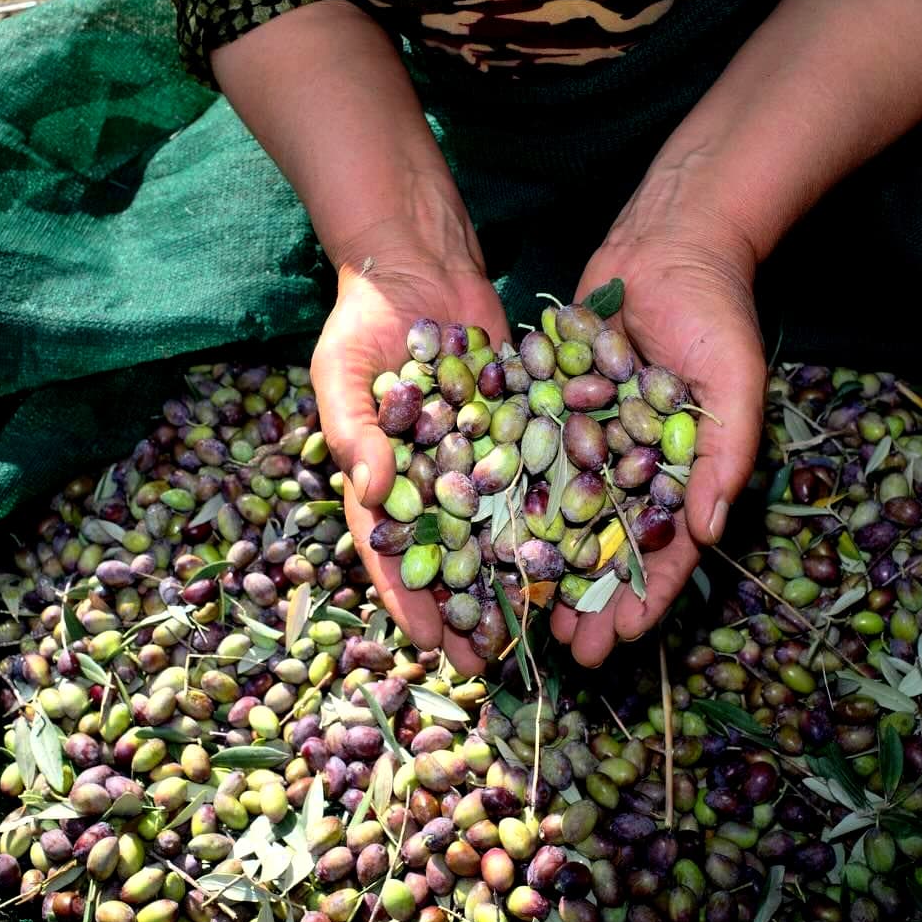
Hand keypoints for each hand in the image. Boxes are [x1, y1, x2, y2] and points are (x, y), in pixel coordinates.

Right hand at [311, 222, 510, 674]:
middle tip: (491, 659)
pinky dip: (555, 513)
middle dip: (468, 609)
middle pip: (449, 556)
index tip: (433, 642)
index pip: (392, 551)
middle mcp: (433, 479)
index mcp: (383, 479)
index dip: (410, 600)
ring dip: (514, 578)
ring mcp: (478, 457)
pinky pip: (537, 477)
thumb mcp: (342, 374)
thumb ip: (354, 432)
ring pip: (497, 529)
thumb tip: (371, 492)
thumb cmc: (362, 322)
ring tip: (538, 627)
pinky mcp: (519, 428)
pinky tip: (578, 552)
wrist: (417, 262)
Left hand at [550, 210, 767, 666]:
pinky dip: (509, 496)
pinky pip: (527, 459)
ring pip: (560, 516)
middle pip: (605, 546)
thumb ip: (723, 458)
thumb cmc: (716, 315)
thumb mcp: (734, 387)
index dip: (646, 596)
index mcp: (679, 473)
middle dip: (588, 598)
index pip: (665, 550)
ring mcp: (588, 439)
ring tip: (523, 612)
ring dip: (544, 564)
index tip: (623, 638)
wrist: (669, 242)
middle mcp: (630, 466)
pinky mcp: (549, 407)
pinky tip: (485, 535)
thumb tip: (707, 532)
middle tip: (565, 650)